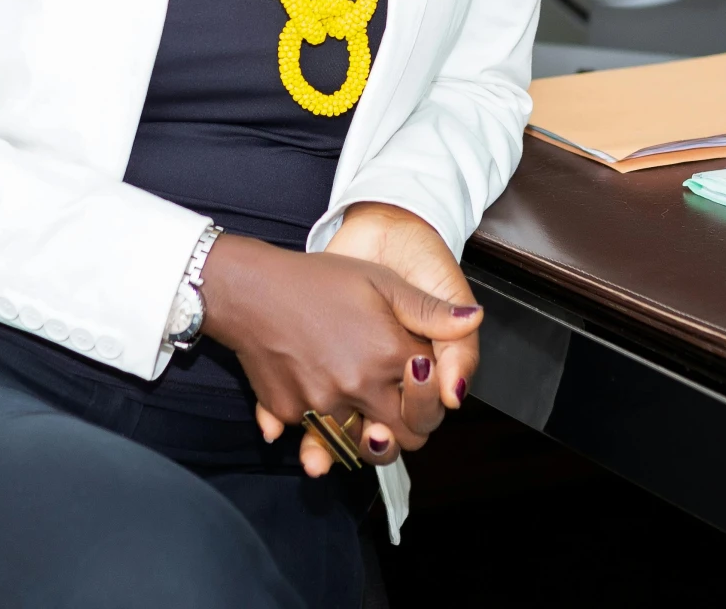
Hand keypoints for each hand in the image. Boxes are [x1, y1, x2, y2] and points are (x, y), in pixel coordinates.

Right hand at [201, 234, 476, 475]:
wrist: (250, 289)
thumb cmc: (318, 279)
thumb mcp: (381, 282)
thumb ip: (430, 310)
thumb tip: (475, 320)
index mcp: (390, 354)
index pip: (435, 400)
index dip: (430, 390)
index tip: (416, 374)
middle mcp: (360, 387)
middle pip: (406, 436)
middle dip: (409, 424)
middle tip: (397, 403)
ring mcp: (323, 405)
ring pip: (363, 446)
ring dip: (368, 434)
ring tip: (362, 408)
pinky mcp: (291, 413)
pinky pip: (316, 436)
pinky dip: (321, 427)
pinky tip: (319, 397)